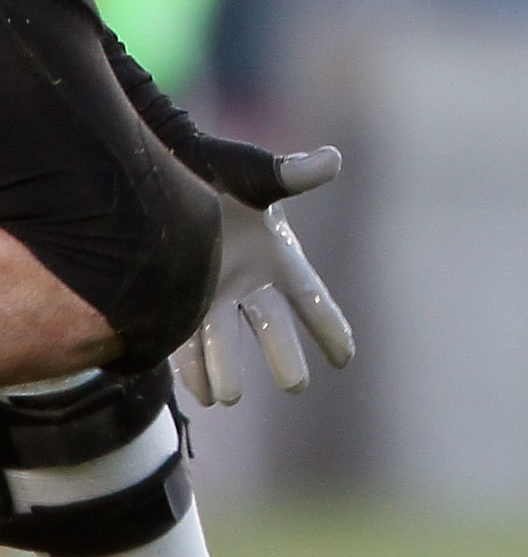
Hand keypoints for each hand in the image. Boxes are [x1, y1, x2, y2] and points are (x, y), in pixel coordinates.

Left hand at [173, 157, 354, 404]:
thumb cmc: (212, 166)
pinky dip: (191, 367)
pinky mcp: (172, 304)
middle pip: (270, 325)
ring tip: (227, 396)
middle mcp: (246, 282)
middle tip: (296, 385)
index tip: (345, 359)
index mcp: (275, 254)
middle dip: (283, 355)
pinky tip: (197, 390)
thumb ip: (290, 174)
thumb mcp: (253, 172)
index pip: (308, 296)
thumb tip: (331, 160)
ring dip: (225, 368)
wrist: (153, 173)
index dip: (328, 326)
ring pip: (222, 339)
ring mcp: (209, 296)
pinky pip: (183, 342)